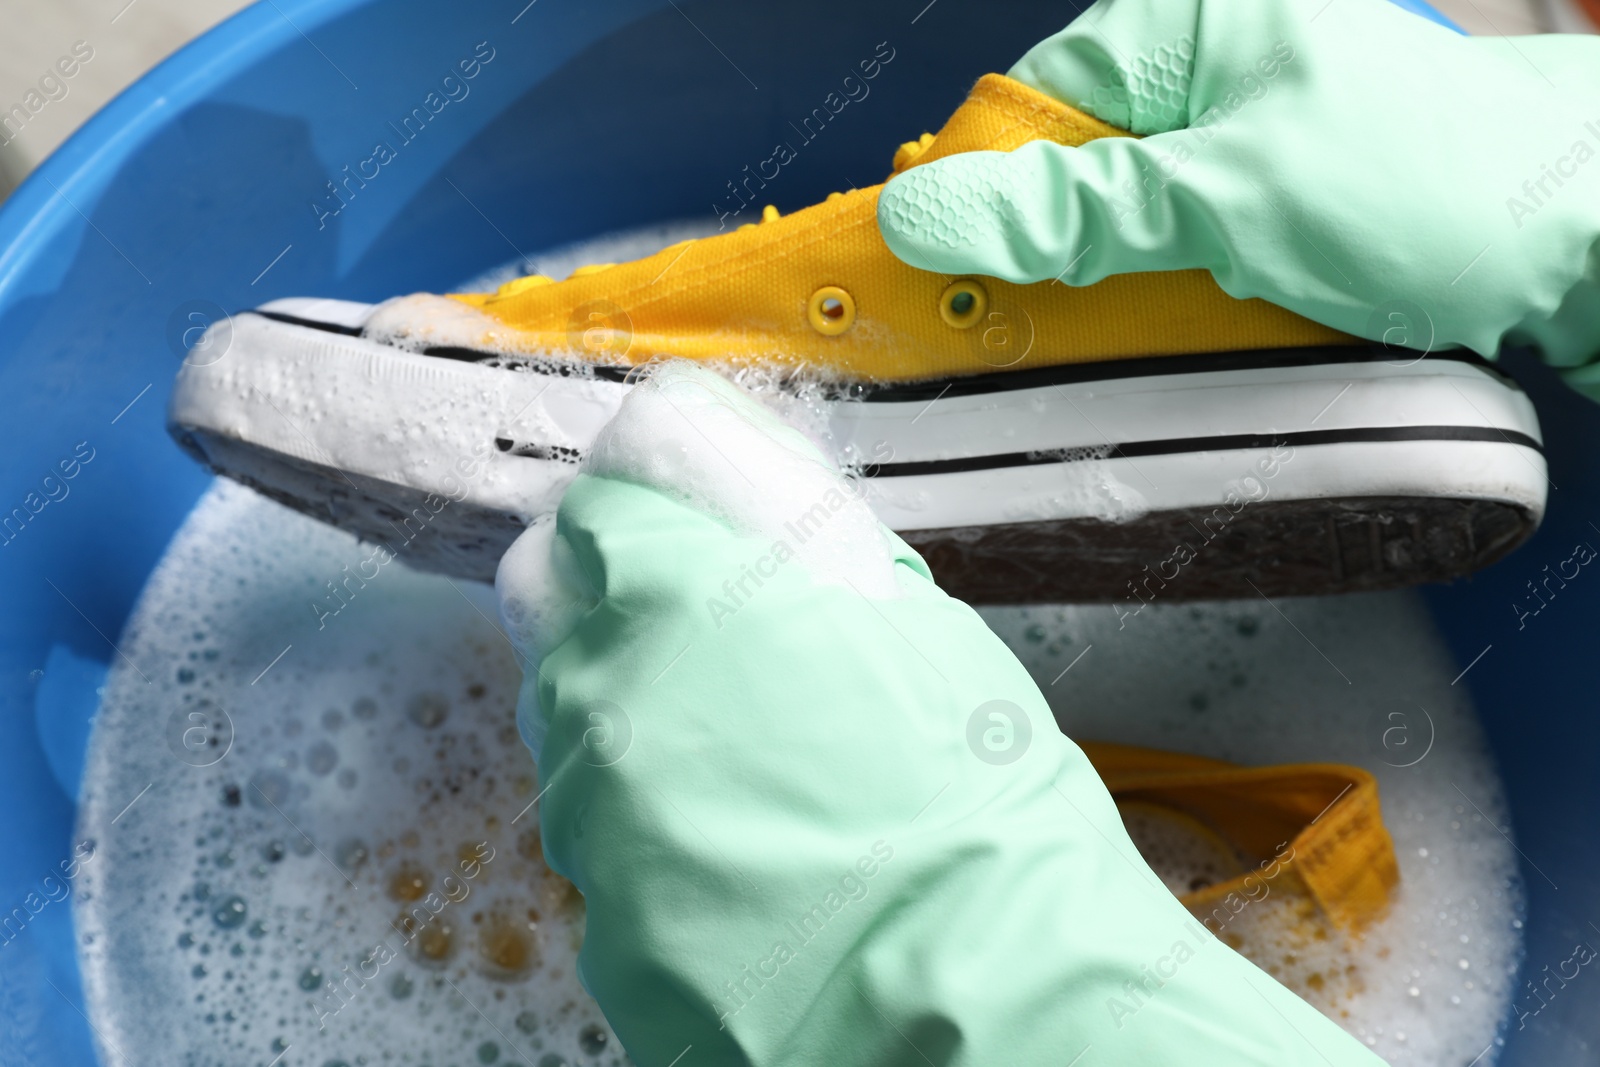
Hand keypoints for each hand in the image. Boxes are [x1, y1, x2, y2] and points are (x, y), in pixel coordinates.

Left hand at [495, 362, 1381, 1065]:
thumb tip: (758, 514)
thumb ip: (803, 554)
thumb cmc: (966, 804)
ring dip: (636, 720)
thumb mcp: (911, 624)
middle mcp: (598, 704)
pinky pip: (604, 844)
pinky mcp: (599, 923)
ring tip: (748, 761)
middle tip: (718, 640)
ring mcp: (586, 823)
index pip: (599, 505)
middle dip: (624, 609)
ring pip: (574, 732)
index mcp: (672, 598)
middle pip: (559, 615)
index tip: (679, 523)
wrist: (975, 991)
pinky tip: (743, 852)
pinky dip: (653, 831)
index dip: (645, 507)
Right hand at [878, 0, 1599, 396]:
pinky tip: (1199, 322)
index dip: (984, 205)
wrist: (1579, 234)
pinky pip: (1168, 245)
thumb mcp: (1231, 201)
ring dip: (1116, 290)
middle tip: (1072, 328)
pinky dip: (1170, 297)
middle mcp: (1197, 64)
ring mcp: (1229, 129)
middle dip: (1053, 258)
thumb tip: (932, 212)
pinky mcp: (1255, 189)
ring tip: (1168, 321)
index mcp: (1179, 25)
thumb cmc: (1437, 185)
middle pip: (1057, 170)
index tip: (961, 292)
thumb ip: (1075, 213)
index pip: (1017, 112)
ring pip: (1111, 219)